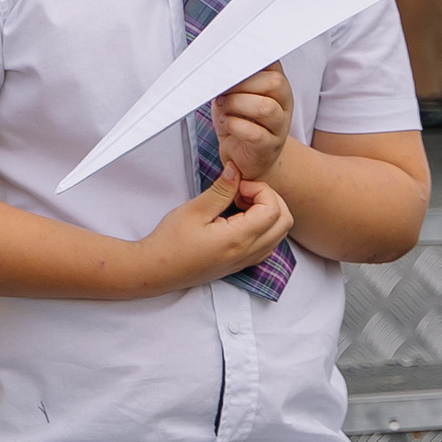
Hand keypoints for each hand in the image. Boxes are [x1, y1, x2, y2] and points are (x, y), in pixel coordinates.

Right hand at [131, 166, 296, 292]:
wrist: (157, 270)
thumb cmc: (170, 242)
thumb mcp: (193, 210)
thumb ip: (220, 190)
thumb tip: (236, 170)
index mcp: (238, 238)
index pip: (273, 208)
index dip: (260, 189)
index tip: (236, 186)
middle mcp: (248, 252)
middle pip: (285, 221)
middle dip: (269, 199)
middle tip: (242, 192)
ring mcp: (247, 260)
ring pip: (280, 233)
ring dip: (268, 213)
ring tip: (240, 205)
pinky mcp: (241, 264)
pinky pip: (269, 244)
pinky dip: (264, 228)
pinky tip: (240, 220)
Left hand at [213, 60, 292, 186]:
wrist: (244, 158)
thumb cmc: (239, 122)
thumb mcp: (233, 96)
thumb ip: (232, 81)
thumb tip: (217, 67)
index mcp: (276, 85)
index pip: (274, 62)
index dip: (253, 59)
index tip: (231, 62)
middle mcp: (283, 103)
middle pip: (274, 82)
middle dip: (242, 84)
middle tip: (223, 91)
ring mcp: (279, 126)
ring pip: (266, 108)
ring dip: (237, 104)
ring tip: (223, 107)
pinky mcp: (269, 147)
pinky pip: (255, 134)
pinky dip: (235, 125)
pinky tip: (226, 123)